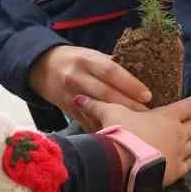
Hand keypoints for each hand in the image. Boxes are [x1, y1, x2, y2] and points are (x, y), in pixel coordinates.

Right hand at [30, 45, 150, 121]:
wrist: (42, 67)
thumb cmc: (76, 60)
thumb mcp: (91, 55)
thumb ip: (111, 66)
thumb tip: (141, 76)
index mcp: (86, 60)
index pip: (111, 72)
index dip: (129, 84)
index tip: (147, 96)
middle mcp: (77, 77)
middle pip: (105, 94)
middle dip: (128, 106)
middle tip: (149, 115)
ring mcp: (70, 95)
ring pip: (97, 110)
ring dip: (118, 119)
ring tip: (139, 127)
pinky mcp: (67, 111)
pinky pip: (88, 121)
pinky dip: (104, 128)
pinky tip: (120, 136)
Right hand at [77, 94, 190, 186]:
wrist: (124, 164)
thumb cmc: (121, 134)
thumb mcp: (109, 114)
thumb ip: (97, 106)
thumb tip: (79, 98)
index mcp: (166, 116)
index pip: (186, 106)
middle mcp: (177, 133)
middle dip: (189, 123)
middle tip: (186, 123)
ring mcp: (179, 153)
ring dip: (190, 142)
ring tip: (188, 142)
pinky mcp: (177, 171)